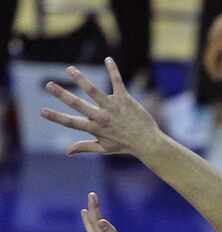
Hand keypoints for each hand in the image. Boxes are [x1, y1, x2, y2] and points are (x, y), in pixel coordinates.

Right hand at [40, 58, 160, 157]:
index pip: (71, 122)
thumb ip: (84, 147)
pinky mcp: (125, 100)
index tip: (41, 111)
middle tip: (48, 85)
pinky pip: (117, 82)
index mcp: (95, 128)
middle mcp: (101, 117)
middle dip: (62, 95)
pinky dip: (113, 70)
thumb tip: (67, 151)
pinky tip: (108, 59)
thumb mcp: (104, 148)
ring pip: (94, 91)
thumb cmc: (125, 145)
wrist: (148, 142)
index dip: (56, 117)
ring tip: (70, 69)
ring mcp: (113, 107)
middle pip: (78, 104)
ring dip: (81, 79)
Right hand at [204, 5, 221, 80]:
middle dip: (216, 64)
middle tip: (221, 73)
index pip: (208, 61)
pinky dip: (221, 45)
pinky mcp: (219, 23)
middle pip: (211, 53)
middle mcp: (211, 36)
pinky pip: (218, 37)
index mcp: (214, 44)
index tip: (216, 78)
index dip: (212, 70)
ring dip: (219, 54)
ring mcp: (214, 28)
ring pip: (215, 45)